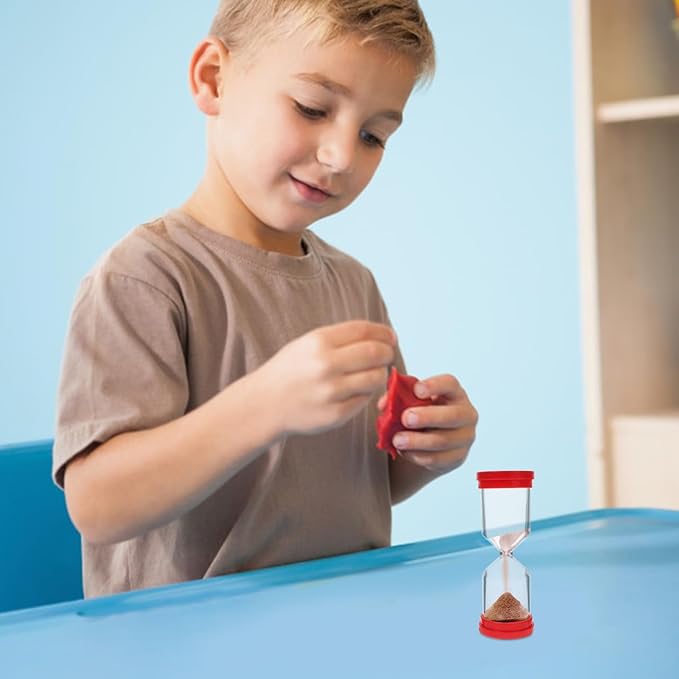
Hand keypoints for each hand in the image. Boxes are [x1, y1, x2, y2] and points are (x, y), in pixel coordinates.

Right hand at [260, 320, 396, 436]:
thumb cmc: (290, 370)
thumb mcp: (308, 343)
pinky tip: (354, 391)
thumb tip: (382, 336)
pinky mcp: (336, 414)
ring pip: (376, 378)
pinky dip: (365, 394)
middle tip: (387, 355)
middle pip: (376, 353)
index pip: (365, 330)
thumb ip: (342, 339)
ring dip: (380, 374)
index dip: (384, 333)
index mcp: (319, 341)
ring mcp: (331, 392)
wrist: (265, 403)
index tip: (390, 337)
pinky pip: (365, 400)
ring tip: (371, 374)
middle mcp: (326, 365)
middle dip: (387, 353)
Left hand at [378, 374, 477, 472]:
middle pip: (452, 415)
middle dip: (427, 417)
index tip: (417, 390)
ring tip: (398, 440)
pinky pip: (438, 459)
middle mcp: (465, 414)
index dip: (435, 385)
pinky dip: (418, 456)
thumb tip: (384, 404)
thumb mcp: (410, 401)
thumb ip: (396, 398)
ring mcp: (465, 437)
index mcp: (454, 393)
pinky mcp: (458, 457)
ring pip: (443, 440)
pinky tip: (405, 452)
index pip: (450, 384)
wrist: (426, 441)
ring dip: (418, 441)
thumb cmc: (419, 413)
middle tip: (405, 418)